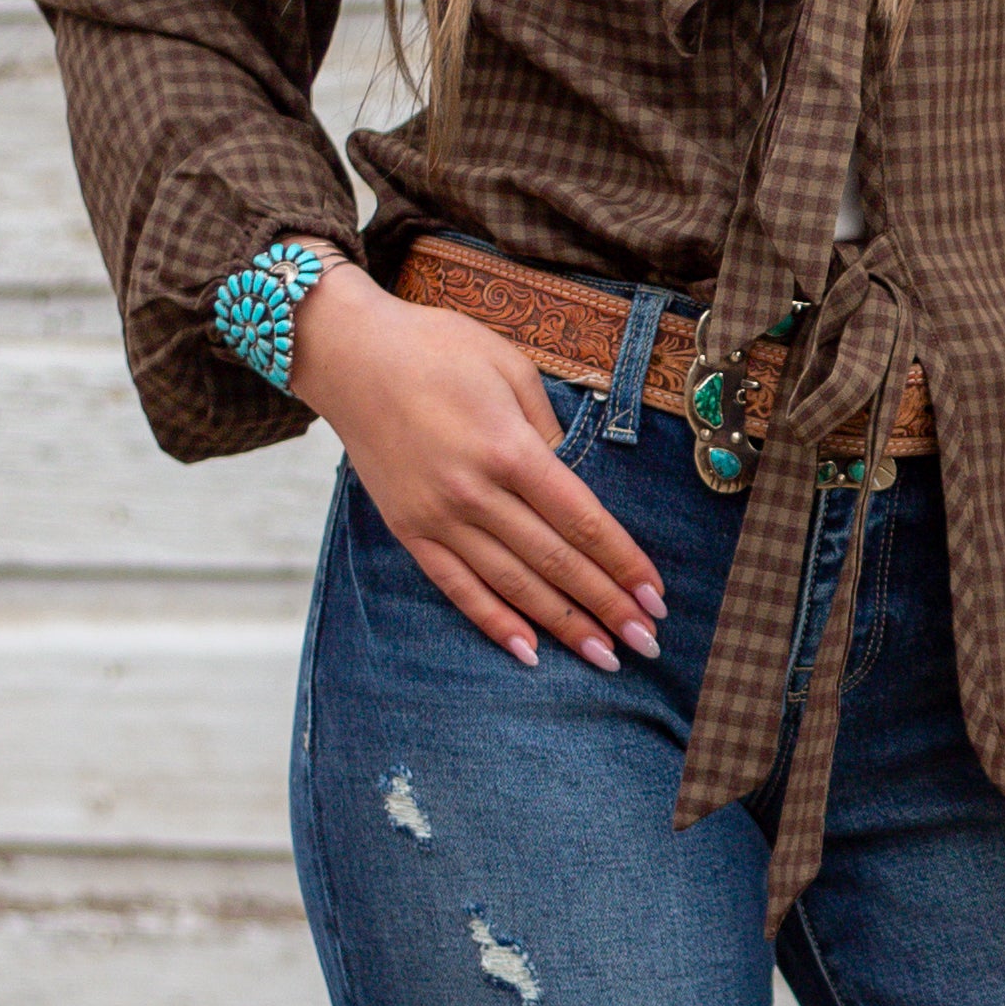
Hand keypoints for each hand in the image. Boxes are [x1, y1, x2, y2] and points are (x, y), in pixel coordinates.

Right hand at [292, 261, 665, 672]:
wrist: (349, 354)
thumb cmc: (435, 348)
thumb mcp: (510, 367)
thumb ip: (548, 427)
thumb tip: (574, 478)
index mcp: (509, 448)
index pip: (581, 520)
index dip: (623, 563)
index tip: (655, 595)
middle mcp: (475, 492)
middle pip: (555, 561)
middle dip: (607, 606)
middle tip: (647, 642)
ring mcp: (437, 517)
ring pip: (513, 584)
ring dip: (563, 625)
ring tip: (604, 657)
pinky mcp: (409, 529)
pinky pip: (457, 587)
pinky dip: (494, 622)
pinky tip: (529, 652)